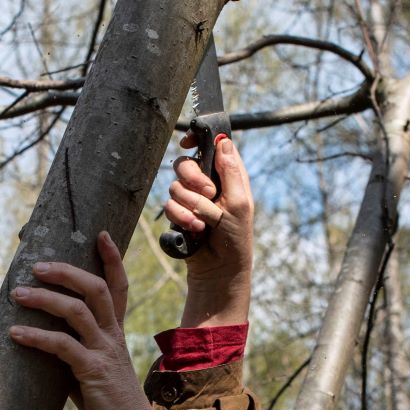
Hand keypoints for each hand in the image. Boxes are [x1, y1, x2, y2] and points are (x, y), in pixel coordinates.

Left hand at [9, 232, 157, 409]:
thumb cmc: (110, 402)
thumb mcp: (93, 369)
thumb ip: (75, 352)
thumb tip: (44, 343)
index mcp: (115, 332)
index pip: (118, 287)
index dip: (112, 259)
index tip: (101, 234)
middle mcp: (112, 335)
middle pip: (96, 288)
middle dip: (67, 272)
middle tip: (38, 265)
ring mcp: (104, 351)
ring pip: (77, 311)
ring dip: (45, 299)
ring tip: (18, 294)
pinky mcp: (93, 370)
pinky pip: (62, 345)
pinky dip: (36, 337)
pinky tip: (16, 334)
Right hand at [166, 134, 253, 326]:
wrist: (219, 270)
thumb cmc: (236, 238)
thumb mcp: (240, 203)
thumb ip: (231, 171)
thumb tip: (223, 140)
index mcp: (227, 176)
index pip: (211, 146)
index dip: (198, 140)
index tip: (188, 142)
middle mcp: (208, 184)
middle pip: (186, 163)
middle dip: (194, 178)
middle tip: (209, 194)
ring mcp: (191, 200)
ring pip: (175, 186)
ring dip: (189, 205)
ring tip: (204, 223)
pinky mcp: (178, 214)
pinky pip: (169, 205)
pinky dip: (181, 218)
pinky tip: (194, 230)